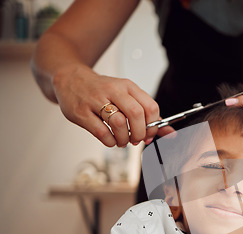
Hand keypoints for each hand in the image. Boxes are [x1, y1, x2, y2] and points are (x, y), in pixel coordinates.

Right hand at [52, 64, 172, 146]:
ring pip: (119, 124)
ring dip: (124, 139)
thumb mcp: (127, 96)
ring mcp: (95, 101)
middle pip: (136, 115)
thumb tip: (170, 132)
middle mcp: (113, 91)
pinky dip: (110, 141)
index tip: (150, 134)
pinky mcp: (82, 113)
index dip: (153, 126)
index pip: (151, 107)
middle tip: (136, 139)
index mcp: (128, 86)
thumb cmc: (102, 91)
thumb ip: (147, 114)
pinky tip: (110, 140)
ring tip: (122, 140)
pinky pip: (101, 132)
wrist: (70, 79)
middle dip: (140, 133)